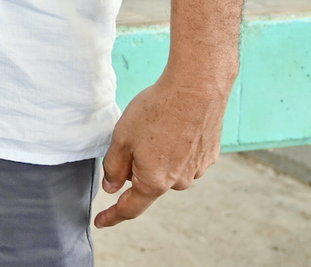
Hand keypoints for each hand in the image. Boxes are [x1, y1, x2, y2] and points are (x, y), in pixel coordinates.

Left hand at [94, 73, 230, 226]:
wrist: (196, 89)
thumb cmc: (156, 111)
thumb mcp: (121, 138)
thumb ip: (114, 167)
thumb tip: (112, 187)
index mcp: (154, 181)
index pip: (131, 207)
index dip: (113, 215)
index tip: (100, 221)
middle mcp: (179, 182)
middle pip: (149, 182)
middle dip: (136, 166)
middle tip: (134, 136)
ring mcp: (198, 170)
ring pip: (167, 169)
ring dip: (157, 155)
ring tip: (156, 126)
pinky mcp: (210, 156)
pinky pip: (184, 158)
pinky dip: (175, 147)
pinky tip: (173, 126)